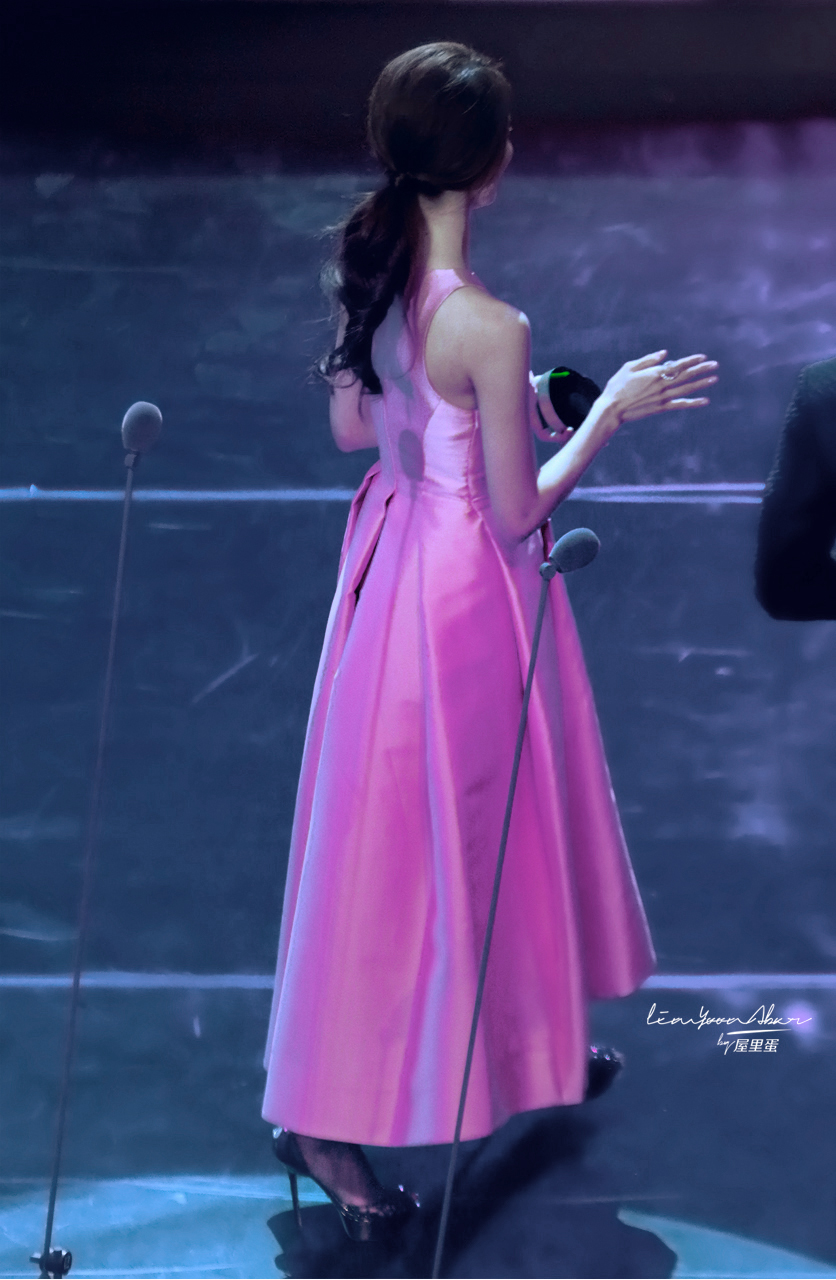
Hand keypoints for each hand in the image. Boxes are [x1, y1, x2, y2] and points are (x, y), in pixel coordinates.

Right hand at [601, 350, 717, 426]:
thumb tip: (665, 354)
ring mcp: (662, 398)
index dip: (692, 361)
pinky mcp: (660, 408)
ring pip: (686, 389)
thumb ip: (648, 360)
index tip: (703, 357)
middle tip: (715, 365)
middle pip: (686, 375)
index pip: (678, 365)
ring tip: (714, 379)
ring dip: (702, 383)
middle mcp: (661, 385)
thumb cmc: (617, 386)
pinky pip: (681, 405)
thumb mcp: (629, 367)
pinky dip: (693, 403)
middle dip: (702, 369)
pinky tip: (705, 400)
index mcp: (654, 373)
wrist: (611, 409)